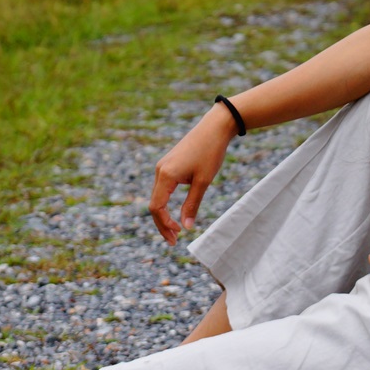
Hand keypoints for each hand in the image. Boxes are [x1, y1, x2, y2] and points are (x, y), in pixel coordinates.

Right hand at [149, 103, 236, 244]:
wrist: (214, 127)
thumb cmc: (210, 152)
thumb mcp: (203, 181)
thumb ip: (192, 204)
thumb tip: (186, 228)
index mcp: (166, 175)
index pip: (157, 207)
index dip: (165, 224)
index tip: (178, 235)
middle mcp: (160, 171)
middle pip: (154, 204)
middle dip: (163, 224)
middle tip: (174, 241)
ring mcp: (163, 167)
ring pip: (158, 197)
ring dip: (164, 215)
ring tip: (176, 230)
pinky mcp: (168, 165)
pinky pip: (162, 189)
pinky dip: (166, 203)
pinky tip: (175, 213)